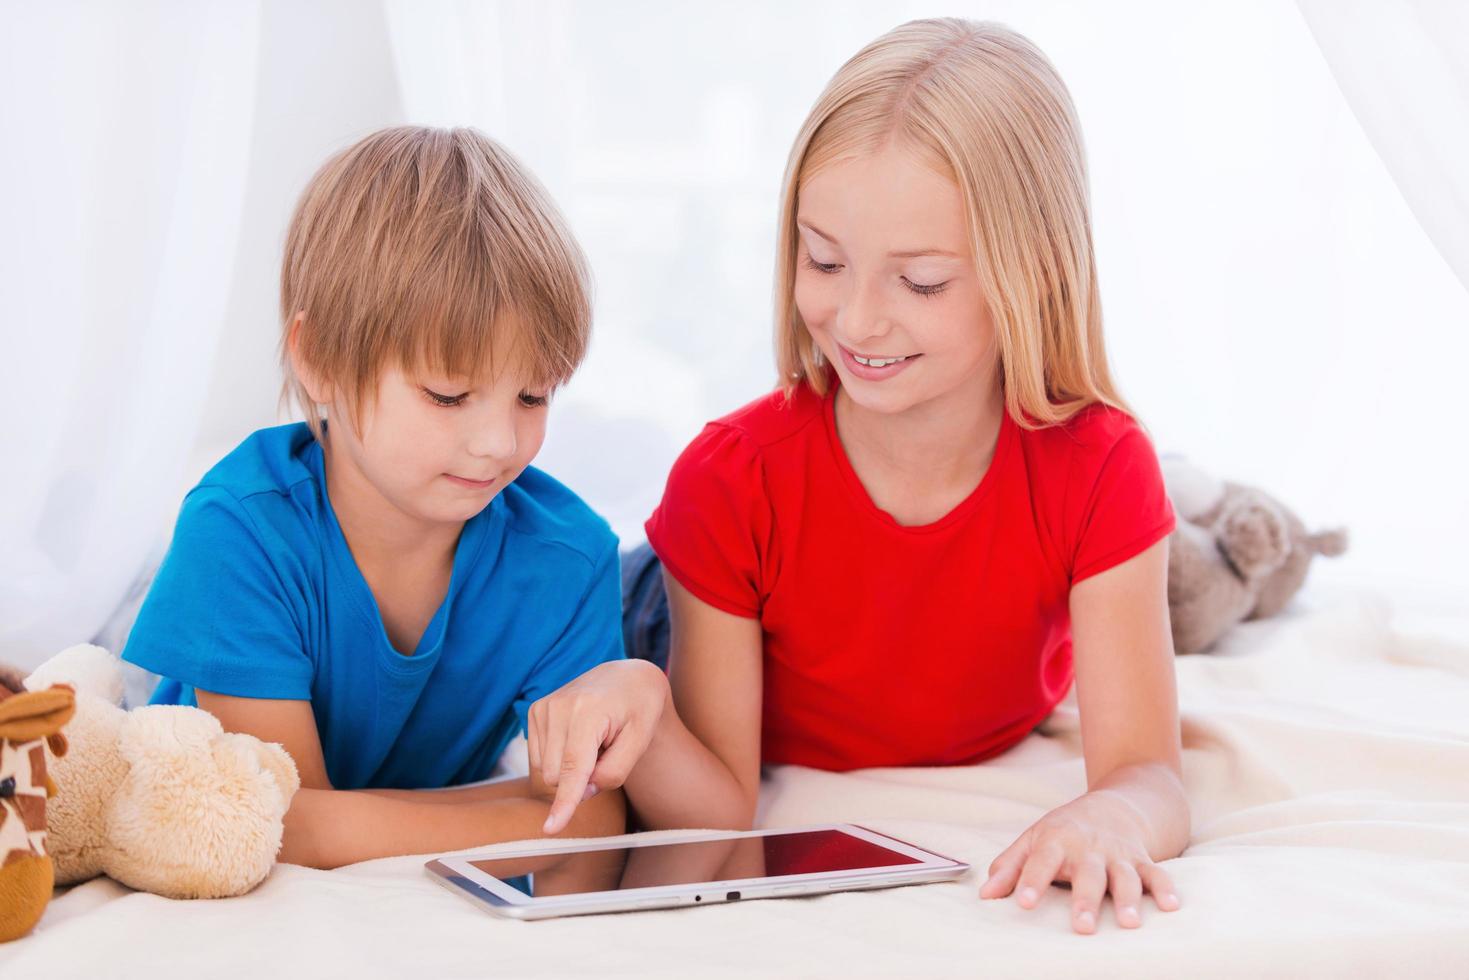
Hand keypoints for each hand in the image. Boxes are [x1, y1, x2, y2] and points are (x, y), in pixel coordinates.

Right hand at [527, 659, 668, 835]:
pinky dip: (561, 759)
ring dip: (571, 768)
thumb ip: (614, 772)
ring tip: (594, 740)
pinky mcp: (535, 711)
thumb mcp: (641, 741)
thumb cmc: (639, 709)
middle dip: (582, 778)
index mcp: (588, 711)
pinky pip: (541, 759)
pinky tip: (579, 738)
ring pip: (547, 771)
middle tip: (607, 751)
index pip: (574, 767)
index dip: (565, 802)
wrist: (627, 677)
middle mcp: (558, 706)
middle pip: (558, 776)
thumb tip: (580, 793)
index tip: (551, 829)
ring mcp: (543, 707)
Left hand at [979, 790, 1181, 933]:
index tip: (1023, 903)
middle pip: (1088, 874)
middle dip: (1086, 900)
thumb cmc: (1065, 831)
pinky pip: (1158, 873)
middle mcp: (1089, 848)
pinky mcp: (1143, 860)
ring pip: (1125, 876)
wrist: (1115, 804)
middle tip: (1082, 927)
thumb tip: (984, 895)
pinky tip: (1172, 907)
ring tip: (1130, 923)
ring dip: (1129, 899)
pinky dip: (1166, 888)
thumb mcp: (1034, 839)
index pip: (1041, 861)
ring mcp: (1119, 854)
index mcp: (1056, 841)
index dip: (1031, 881)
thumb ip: (1010, 867)